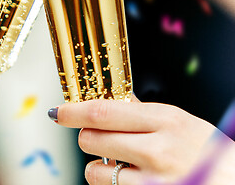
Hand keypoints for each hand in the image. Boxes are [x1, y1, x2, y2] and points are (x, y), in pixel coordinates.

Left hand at [53, 97, 233, 183]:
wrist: (233, 182)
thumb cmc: (207, 152)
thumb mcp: (180, 122)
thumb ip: (143, 113)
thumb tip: (113, 99)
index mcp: (166, 120)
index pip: (103, 112)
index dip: (73, 111)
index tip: (58, 111)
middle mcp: (158, 150)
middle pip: (91, 139)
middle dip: (88, 136)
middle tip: (100, 137)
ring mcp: (152, 182)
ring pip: (95, 171)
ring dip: (99, 166)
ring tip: (121, 164)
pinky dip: (112, 184)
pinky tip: (132, 178)